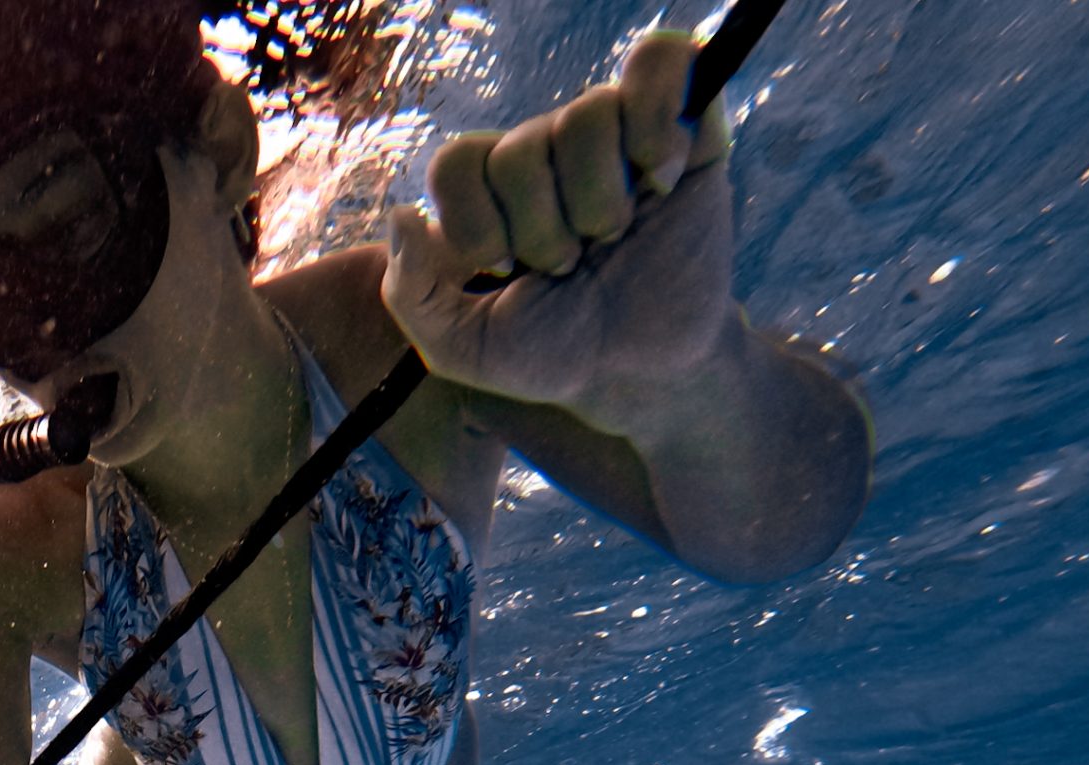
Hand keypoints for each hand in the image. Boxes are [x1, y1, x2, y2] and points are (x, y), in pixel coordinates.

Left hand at [382, 28, 736, 417]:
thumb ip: (411, 293)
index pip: (457, 162)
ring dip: (598, 197)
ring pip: (588, 112)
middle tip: (570, 267)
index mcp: (495, 193)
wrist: (640, 376)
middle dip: (542, 229)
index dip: (475, 221)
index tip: (505, 270)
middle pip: (522, 147)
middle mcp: (553, 153)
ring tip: (616, 236)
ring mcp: (617, 138)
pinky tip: (663, 178)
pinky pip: (664, 63)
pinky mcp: (687, 131)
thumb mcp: (463, 347)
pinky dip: (660, 114)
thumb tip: (400, 214)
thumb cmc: (554, 357)